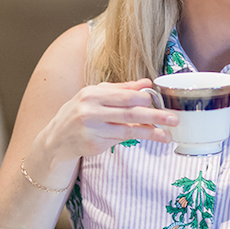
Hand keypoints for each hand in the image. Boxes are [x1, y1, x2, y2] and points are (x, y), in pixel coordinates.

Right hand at [42, 78, 177, 160]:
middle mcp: (90, 111)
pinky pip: (120, 140)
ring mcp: (92, 130)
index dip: (145, 99)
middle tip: (173, 119)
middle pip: (129, 113)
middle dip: (154, 116)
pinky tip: (150, 137)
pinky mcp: (94, 145)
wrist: (56, 138)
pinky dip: (136, 138)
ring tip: (167, 136)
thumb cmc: (80, 111)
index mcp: (92, 94)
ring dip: (150, 133)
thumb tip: (146, 83)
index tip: (161, 101)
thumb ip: (121, 89)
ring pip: (127, 130)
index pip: (124, 96)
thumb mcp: (96, 95)